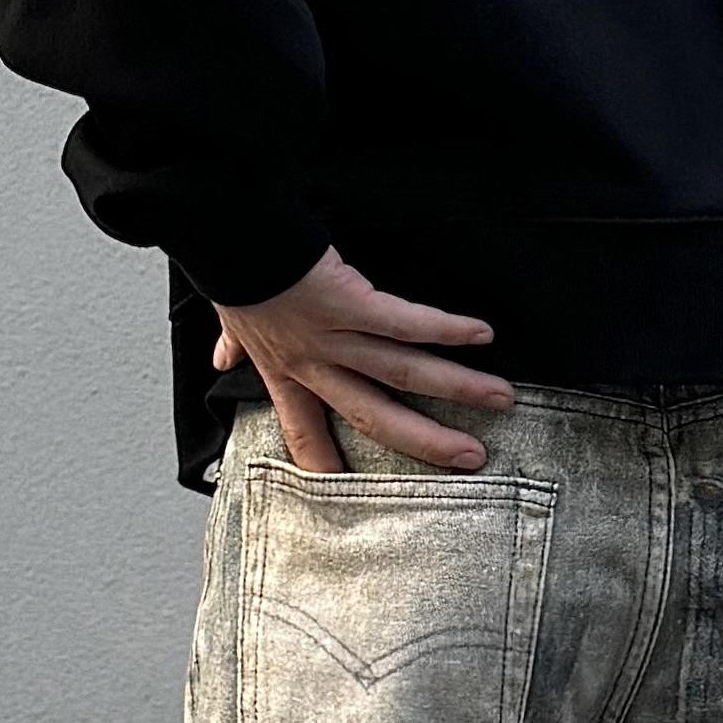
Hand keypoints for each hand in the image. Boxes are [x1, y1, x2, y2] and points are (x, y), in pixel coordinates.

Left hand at [210, 248, 513, 472]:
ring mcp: (334, 335)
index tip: (344, 490)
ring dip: (456, 388)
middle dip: (426, 443)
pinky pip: (405, 323)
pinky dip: (445, 328)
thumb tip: (224, 360)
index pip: (303, 430)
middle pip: (374, 417)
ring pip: (402, 374)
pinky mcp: (351, 300)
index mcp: (284, 369)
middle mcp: (314, 363)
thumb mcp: (229, 316)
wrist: (228, 233)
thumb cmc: (233, 269)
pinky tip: (481, 334)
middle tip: (469, 460)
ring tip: (499, 399)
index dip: (321, 463)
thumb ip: (234, 343)